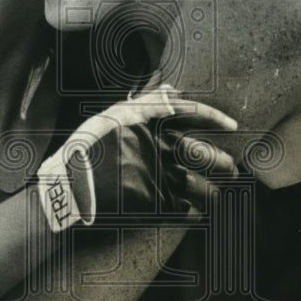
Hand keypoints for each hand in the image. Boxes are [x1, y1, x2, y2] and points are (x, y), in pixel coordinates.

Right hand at [36, 85, 239, 230]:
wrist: (69, 187)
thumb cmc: (86, 149)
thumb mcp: (112, 116)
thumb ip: (146, 102)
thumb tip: (173, 88)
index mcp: (151, 123)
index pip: (195, 114)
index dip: (217, 119)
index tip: (231, 126)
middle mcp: (162, 148)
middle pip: (209, 156)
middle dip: (225, 165)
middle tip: (231, 170)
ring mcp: (162, 177)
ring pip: (205, 189)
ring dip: (215, 194)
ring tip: (218, 197)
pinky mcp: (158, 205)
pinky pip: (187, 212)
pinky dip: (192, 213)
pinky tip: (192, 213)